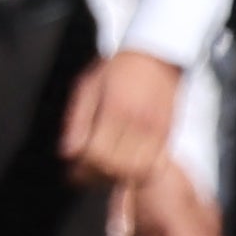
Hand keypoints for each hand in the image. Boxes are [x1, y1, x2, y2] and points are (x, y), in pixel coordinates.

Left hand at [60, 51, 183, 190]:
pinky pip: (156, 166)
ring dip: (118, 178)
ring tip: (103, 173)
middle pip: (116, 166)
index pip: (96, 153)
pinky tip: (125, 170)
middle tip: (84, 175)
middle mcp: (137, 123)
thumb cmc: (115, 70)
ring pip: (137, 172)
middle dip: (97, 175)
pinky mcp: (168, 135)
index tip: (72, 170)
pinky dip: (139, 174)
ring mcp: (155, 131)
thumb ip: (77, 121)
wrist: (155, 57)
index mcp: (113, 110)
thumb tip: (67, 153)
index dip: (82, 166)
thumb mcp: (86, 87)